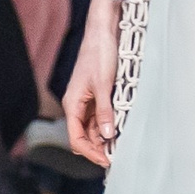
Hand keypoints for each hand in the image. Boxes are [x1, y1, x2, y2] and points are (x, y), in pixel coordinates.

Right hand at [63, 15, 119, 166]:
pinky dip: (109, 126)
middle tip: (117, 159)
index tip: (106, 161)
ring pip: (94, 128)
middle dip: (98, 148)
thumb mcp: (104, 85)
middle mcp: (77, 105)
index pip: (76, 137)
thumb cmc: (99, 54)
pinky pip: (101, 117)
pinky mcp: (97, 95)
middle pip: (84, 136)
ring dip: (105, 139)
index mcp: (73, 103)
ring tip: (121, 148)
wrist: (103, 32)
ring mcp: (87, 101)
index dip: (90, 152)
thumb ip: (105, 111)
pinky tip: (120, 132)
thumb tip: (107, 135)